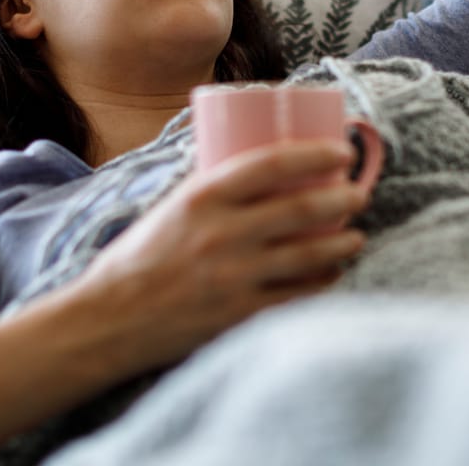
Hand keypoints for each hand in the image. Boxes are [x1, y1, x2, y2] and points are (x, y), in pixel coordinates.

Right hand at [68, 138, 370, 375]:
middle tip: (359, 194)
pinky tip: (333, 274)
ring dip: (343, 243)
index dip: (316, 153)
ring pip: (309, 254)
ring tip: (355, 236)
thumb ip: (216, 192)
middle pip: (301, 208)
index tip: (342, 150)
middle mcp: (221, 234)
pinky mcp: (239, 314)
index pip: (272, 163)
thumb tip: (267, 170)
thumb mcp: (172, 207)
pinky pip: (297, 295)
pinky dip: (323, 282)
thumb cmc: (140, 257)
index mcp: (202, 197)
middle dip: (343, 198)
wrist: (110, 319)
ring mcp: (233, 277)